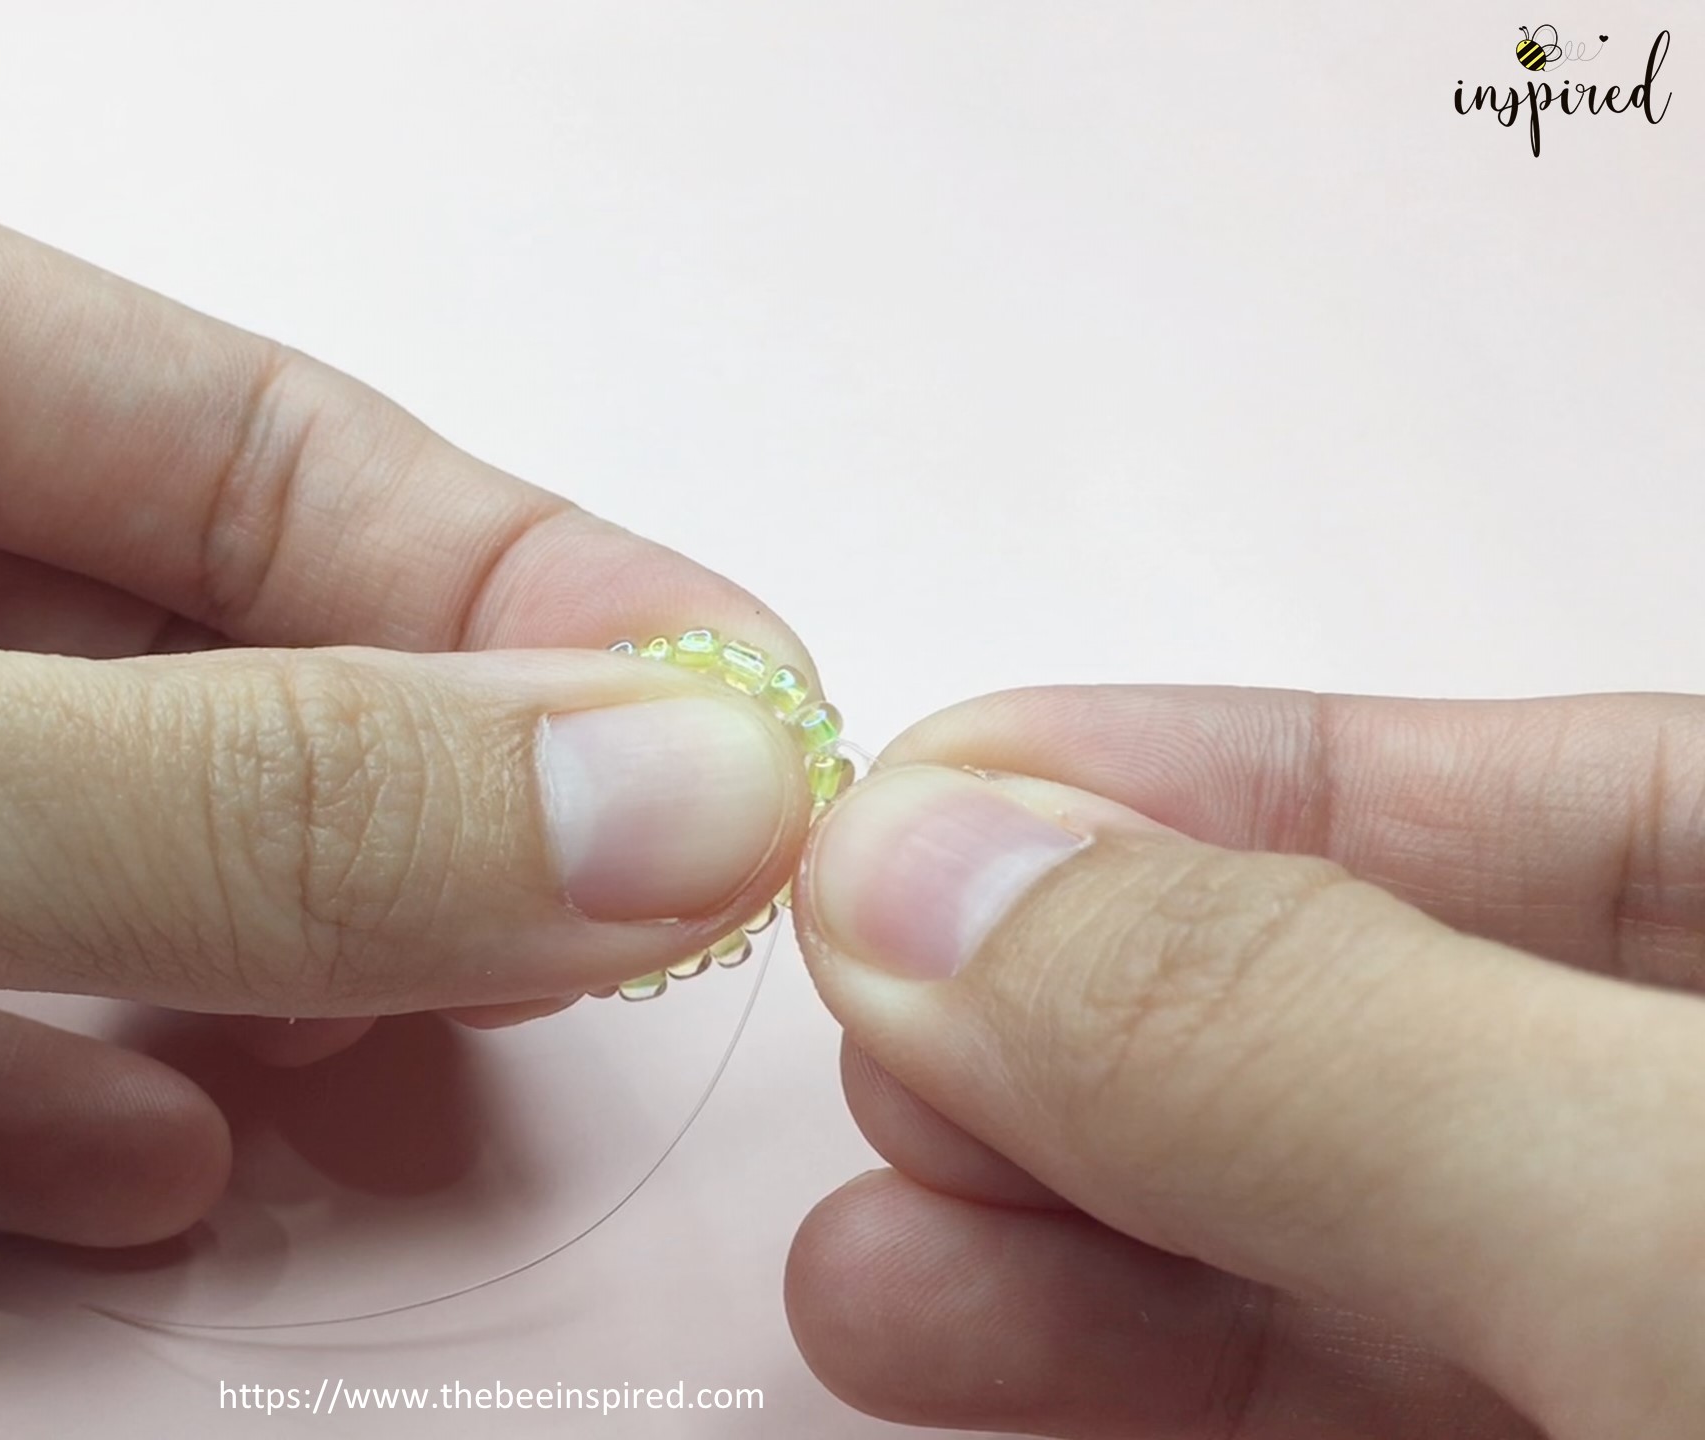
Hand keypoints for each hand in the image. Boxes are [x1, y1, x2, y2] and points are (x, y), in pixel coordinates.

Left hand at [0, 31, 815, 1305]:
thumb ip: (216, 801)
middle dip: (397, 802)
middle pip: (141, 638)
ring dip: (240, 962)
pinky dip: (18, 1088)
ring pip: (15, 842)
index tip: (742, 736)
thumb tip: (661, 792)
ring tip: (470, 1062)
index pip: (224, 431)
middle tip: (642, 939)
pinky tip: (165, 1152)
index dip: (513, 590)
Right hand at [784, 686, 1704, 1438]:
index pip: (1551, 791)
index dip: (1229, 771)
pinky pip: (1328, 1404)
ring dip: (1052, 1214)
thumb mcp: (1673, 1234)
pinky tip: (954, 1329)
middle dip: (1092, 1008)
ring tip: (865, 1238)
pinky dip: (1126, 1365)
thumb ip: (1315, 1037)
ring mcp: (1669, 1346)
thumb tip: (939, 877)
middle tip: (885, 1018)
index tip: (948, 783)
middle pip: (1392, 1006)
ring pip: (1328, 1229)